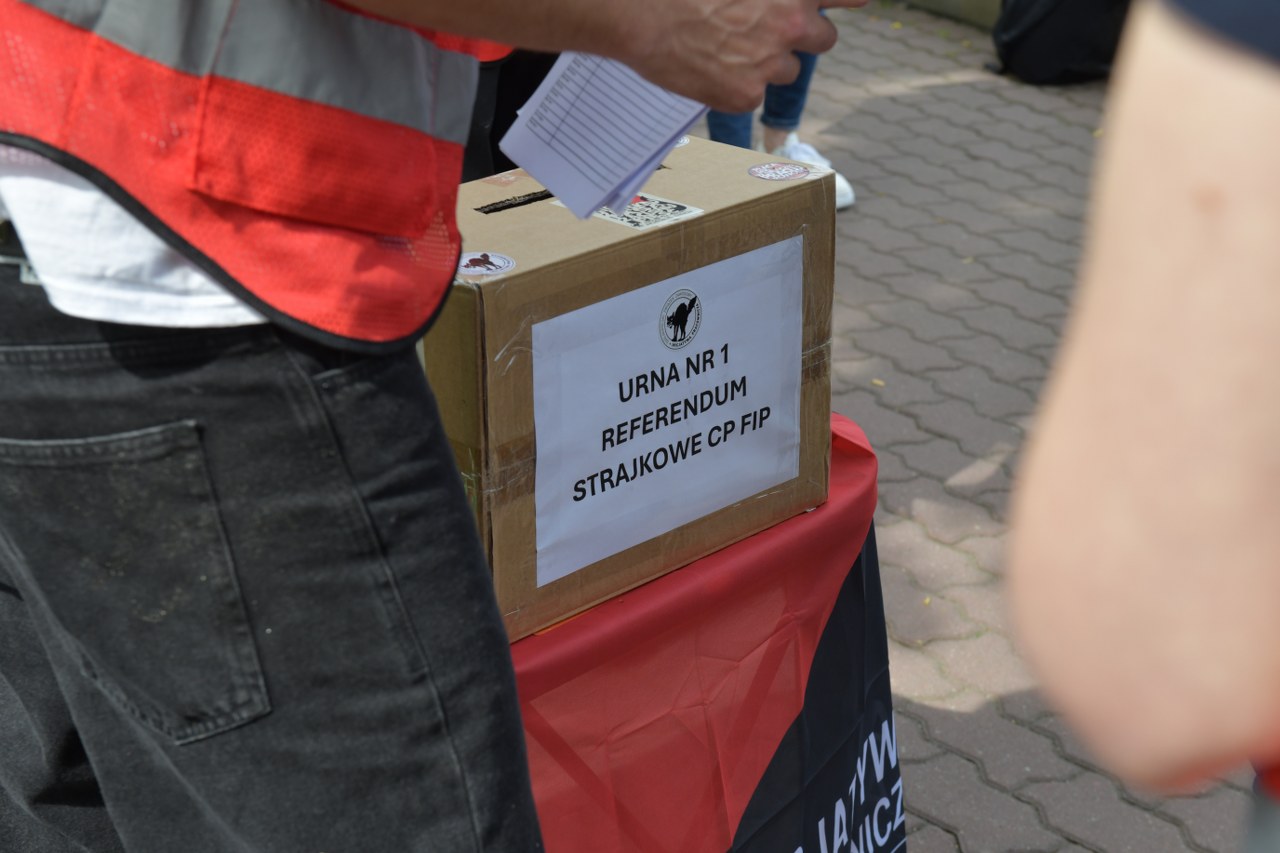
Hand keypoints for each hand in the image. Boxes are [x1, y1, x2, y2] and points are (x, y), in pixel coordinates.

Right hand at [621, 0, 869, 111]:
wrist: (643, 18)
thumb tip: (775, 4)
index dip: (854, 0)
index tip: (861, 2)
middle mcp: (790, 25)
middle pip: (825, 39)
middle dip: (803, 37)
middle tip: (770, 33)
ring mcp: (770, 64)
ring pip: (788, 71)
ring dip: (769, 63)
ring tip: (727, 48)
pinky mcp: (747, 95)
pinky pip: (755, 95)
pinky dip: (737, 86)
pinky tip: (710, 68)